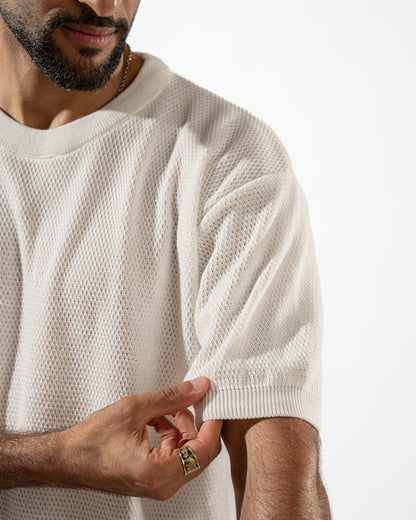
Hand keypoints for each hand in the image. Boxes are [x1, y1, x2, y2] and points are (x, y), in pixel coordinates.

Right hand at [58, 377, 221, 499]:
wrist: (68, 459)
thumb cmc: (91, 441)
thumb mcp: (134, 409)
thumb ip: (171, 397)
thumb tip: (198, 388)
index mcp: (156, 471)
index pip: (205, 450)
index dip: (213, 424)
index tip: (214, 405)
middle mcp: (161, 485)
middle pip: (200, 453)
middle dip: (196, 424)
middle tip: (189, 401)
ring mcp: (157, 486)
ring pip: (188, 455)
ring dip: (183, 429)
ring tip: (167, 409)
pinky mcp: (153, 482)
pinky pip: (176, 459)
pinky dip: (172, 437)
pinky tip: (158, 421)